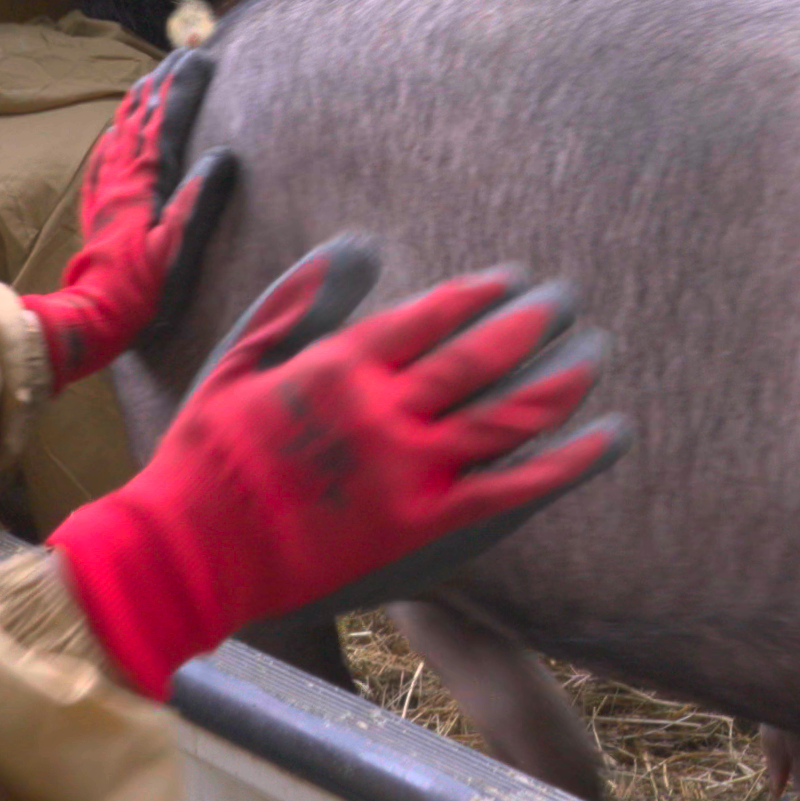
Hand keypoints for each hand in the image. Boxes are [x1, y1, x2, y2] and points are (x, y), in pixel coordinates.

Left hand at [22, 50, 219, 387]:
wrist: (94, 316)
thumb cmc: (141, 288)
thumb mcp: (178, 246)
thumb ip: (198, 198)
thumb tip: (222, 154)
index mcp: (144, 183)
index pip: (166, 122)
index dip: (183, 88)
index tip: (200, 58)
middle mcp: (121, 179)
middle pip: (141, 119)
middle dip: (161, 84)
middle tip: (176, 55)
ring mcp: (106, 192)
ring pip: (121, 135)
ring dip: (136, 104)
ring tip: (148, 80)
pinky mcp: (98, 210)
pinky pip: (103, 162)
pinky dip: (112, 139)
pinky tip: (113, 132)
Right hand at [46, 242, 625, 695]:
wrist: (189, 557)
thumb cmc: (207, 453)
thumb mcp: (242, 357)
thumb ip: (304, 297)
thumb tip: (366, 243)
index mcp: (341, 364)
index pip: (435, 314)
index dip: (482, 292)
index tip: (512, 278)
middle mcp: (385, 413)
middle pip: (483, 354)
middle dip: (533, 320)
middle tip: (564, 299)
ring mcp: (412, 474)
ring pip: (511, 414)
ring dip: (562, 378)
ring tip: (594, 349)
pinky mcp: (429, 529)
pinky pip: (518, 487)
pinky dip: (571, 460)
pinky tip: (609, 434)